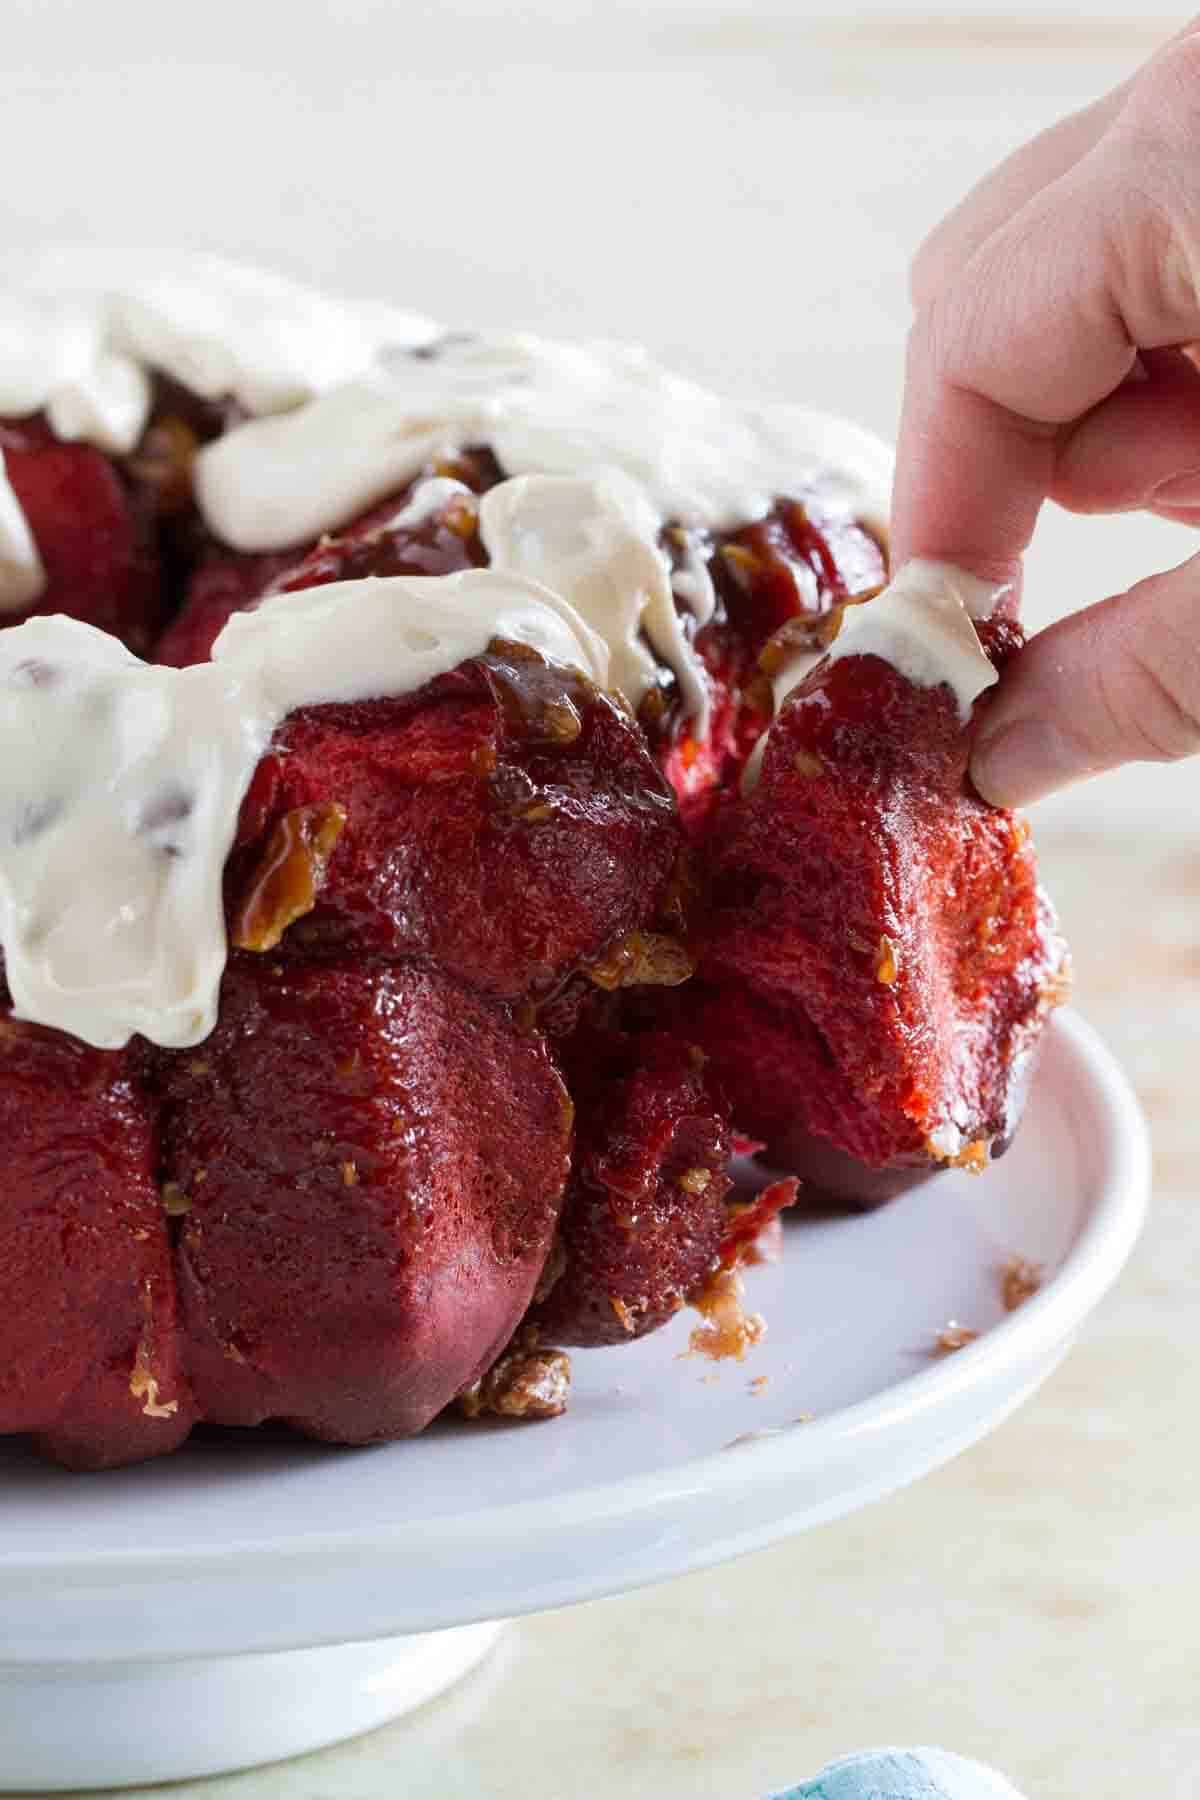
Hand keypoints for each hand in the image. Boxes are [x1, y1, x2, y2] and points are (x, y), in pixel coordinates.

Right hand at [895, 19, 1199, 805]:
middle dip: (1035, 460)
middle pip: (999, 280)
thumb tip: (994, 759)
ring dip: (1131, 419)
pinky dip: (1195, 354)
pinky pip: (1174, 233)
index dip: (948, 519)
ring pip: (1088, 260)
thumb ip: (1147, 677)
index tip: (960, 653)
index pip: (974, 334)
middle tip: (1132, 571)